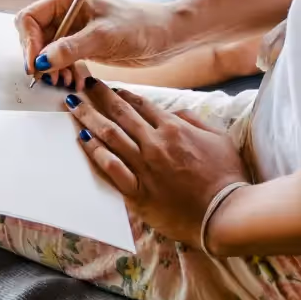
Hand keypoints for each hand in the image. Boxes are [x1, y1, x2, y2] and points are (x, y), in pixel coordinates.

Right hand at [15, 0, 182, 86]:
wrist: (166, 36)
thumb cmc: (140, 25)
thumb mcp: (103, 36)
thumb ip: (70, 48)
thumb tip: (41, 61)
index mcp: (67, 0)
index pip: (29, 18)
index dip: (28, 43)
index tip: (36, 65)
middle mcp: (67, 14)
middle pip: (35, 37)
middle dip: (40, 60)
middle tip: (51, 78)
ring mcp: (74, 31)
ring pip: (48, 52)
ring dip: (53, 70)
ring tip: (65, 83)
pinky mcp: (84, 46)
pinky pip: (63, 61)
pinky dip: (65, 73)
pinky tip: (76, 82)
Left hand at [64, 79, 249, 246]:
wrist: (225, 213)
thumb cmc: (226, 177)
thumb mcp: (219, 139)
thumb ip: (195, 120)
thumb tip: (175, 111)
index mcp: (174, 129)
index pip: (141, 105)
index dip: (122, 94)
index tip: (109, 88)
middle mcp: (154, 144)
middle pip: (120, 114)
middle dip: (99, 97)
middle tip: (83, 85)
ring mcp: (144, 168)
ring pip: (110, 137)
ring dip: (89, 118)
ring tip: (73, 107)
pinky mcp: (138, 192)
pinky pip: (111, 169)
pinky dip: (96, 153)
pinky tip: (82, 141)